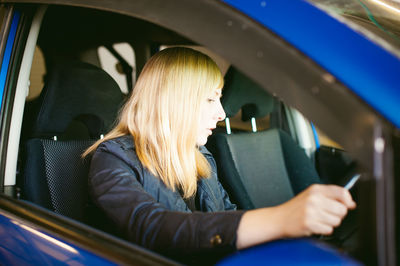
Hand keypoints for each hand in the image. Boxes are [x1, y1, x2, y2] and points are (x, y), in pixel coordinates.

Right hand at [236, 184, 355, 248]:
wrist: (279, 219)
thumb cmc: (295, 208)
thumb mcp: (311, 195)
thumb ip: (330, 196)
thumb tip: (351, 203)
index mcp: (315, 189)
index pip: (342, 192)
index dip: (348, 201)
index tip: (347, 205)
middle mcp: (314, 199)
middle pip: (342, 209)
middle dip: (337, 215)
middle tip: (326, 214)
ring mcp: (311, 211)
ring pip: (337, 221)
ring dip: (330, 223)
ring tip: (318, 220)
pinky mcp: (310, 223)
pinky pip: (329, 230)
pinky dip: (323, 230)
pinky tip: (314, 225)